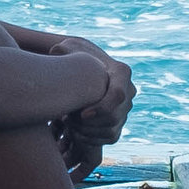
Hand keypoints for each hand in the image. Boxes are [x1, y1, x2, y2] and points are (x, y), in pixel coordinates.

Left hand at [49, 35, 133, 181]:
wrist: (82, 68)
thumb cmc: (72, 56)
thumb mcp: (67, 49)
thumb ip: (63, 50)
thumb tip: (58, 52)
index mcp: (121, 72)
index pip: (118, 95)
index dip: (101, 108)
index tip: (81, 114)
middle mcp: (129, 90)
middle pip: (115, 116)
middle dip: (90, 123)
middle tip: (67, 121)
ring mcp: (126, 107)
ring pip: (112, 130)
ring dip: (88, 132)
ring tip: (68, 125)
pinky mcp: (120, 121)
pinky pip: (110, 137)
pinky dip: (91, 139)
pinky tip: (73, 132)